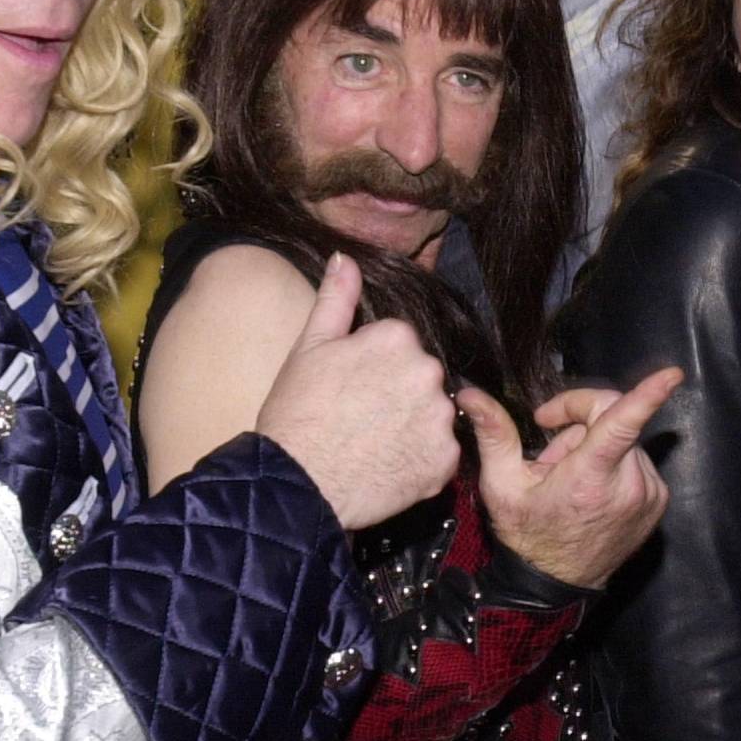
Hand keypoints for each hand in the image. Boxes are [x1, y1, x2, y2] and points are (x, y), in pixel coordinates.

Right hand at [256, 253, 459, 528]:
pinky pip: (439, 454)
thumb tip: (345, 257)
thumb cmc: (297, 413)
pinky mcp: (444, 461)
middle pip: (421, 377)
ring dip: (412, 426)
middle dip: (398, 393)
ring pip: (433, 414)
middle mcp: (427, 372)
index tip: (351, 387)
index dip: (373, 367)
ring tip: (373, 444)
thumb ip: (336, 298)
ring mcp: (439, 418)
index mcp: (397, 338)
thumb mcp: (309, 347)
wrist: (296, 483)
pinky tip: (387, 466)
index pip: (399, 343)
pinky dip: (420, 461)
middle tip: (360, 417)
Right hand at [457, 367, 680, 588]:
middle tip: (551, 453)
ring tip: (571, 477)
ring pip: (626, 437)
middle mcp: (628, 485)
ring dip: (597, 444)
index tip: (671, 375)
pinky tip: (593, 488)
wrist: (555, 586)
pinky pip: (637, 459)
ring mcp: (649, 494)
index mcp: (589, 478)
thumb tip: (470, 394)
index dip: (647, 395)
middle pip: (613, 417)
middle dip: (580, 421)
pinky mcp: (658, 500)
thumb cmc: (526, 533)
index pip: (622, 425)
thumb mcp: (501, 485)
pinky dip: (616, 463)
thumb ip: (493, 433)